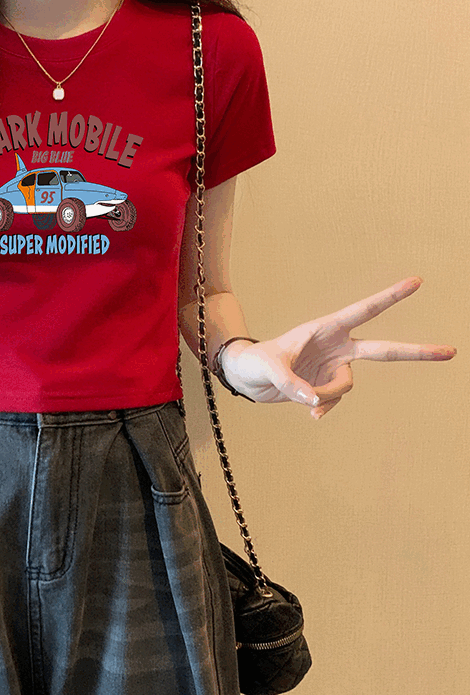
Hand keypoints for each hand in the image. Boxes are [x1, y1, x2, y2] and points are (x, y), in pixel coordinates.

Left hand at [219, 276, 456, 418]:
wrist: (246, 378)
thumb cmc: (254, 362)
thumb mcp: (268, 368)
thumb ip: (291, 384)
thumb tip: (314, 403)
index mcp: (326, 328)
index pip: (363, 310)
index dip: (389, 297)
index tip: (416, 282)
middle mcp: (336, 346)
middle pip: (383, 349)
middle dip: (415, 352)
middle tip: (450, 351)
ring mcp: (334, 367)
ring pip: (347, 386)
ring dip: (327, 395)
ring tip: (303, 397)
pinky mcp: (326, 385)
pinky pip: (335, 400)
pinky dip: (324, 407)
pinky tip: (310, 412)